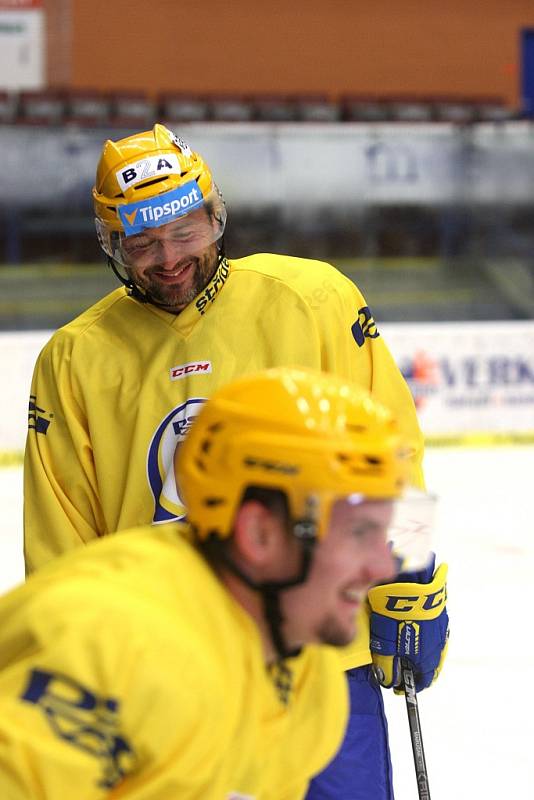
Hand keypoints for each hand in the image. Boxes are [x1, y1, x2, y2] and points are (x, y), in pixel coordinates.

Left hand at [368, 554, 448, 691]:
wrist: (409, 586)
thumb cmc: (395, 618)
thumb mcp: (385, 646)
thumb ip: (387, 667)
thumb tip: (389, 681)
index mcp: (427, 660)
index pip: (423, 681)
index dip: (410, 686)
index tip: (400, 687)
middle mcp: (439, 647)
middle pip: (430, 665)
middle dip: (416, 670)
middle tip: (403, 669)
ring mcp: (441, 628)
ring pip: (432, 647)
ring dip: (420, 652)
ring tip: (406, 650)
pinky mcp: (439, 613)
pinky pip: (432, 631)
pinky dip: (423, 635)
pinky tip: (412, 629)